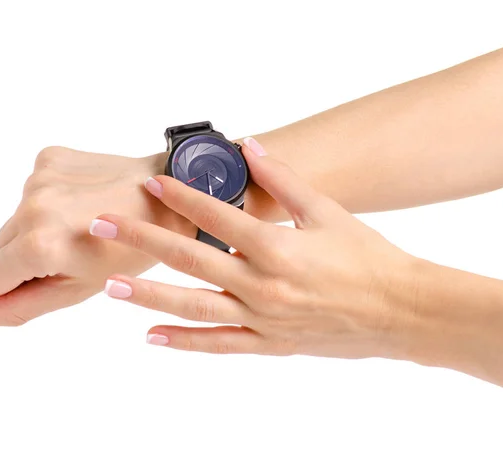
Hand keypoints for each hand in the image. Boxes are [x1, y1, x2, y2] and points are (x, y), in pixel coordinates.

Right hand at [0, 147, 194, 336]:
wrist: (165, 200)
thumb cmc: (129, 251)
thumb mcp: (76, 289)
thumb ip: (19, 308)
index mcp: (39, 244)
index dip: (16, 284)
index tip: (52, 274)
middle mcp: (32, 206)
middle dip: (27, 256)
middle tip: (73, 252)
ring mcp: (40, 177)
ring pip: (14, 220)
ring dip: (39, 228)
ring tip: (83, 226)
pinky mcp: (49, 157)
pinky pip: (31, 191)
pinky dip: (50, 201)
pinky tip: (83, 203)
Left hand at [91, 138, 418, 357]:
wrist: (401, 311)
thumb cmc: (368, 259)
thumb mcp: (327, 213)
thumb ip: (284, 182)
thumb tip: (251, 149)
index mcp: (277, 247)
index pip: (216, 217)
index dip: (181, 198)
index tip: (151, 184)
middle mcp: (263, 284)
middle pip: (191, 259)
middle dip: (143, 240)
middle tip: (101, 227)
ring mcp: (263, 318)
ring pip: (195, 306)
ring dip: (150, 295)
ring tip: (111, 286)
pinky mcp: (271, 343)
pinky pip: (221, 344)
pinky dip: (185, 342)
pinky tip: (152, 335)